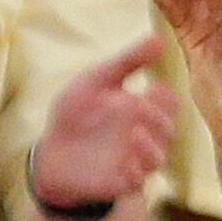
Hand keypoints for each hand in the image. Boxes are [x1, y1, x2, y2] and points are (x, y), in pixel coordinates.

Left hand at [31, 31, 175, 211]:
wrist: (51, 152)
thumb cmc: (76, 115)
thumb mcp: (97, 82)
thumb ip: (128, 61)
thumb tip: (160, 38)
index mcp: (142, 109)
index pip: (170, 102)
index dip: (165, 96)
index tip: (153, 87)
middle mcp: (144, 135)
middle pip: (168, 128)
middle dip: (156, 118)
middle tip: (137, 106)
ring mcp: (134, 160)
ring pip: (158, 158)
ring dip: (149, 146)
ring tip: (133, 134)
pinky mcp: (121, 182)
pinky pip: (138, 181)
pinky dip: (134, 171)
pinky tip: (123, 161)